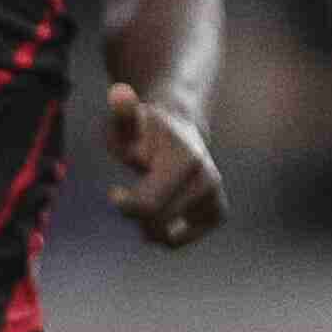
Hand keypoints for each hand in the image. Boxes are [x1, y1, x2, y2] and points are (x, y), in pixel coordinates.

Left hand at [105, 82, 225, 248]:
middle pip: (155, 223)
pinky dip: (165, 233)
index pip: (148, 205)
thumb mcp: (126, 122)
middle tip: (130, 194)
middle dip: (135, 213)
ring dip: (147, 224)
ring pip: (166, 236)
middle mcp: (207, 179)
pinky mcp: (217, 212)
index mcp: (186, 160)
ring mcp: (215, 196)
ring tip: (146, 199)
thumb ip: (122, 113)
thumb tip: (119, 92)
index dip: (124, 204)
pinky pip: (180, 240)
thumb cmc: (144, 129)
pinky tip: (160, 214)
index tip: (114, 193)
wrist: (178, 130)